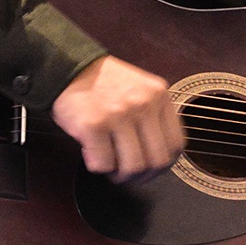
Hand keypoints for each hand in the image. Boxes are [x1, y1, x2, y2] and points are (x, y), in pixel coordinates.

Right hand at [50, 55, 185, 181]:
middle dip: (143, 176)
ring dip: (120, 175)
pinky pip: (103, 164)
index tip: (152, 169)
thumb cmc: (104, 84)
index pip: (176, 145)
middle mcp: (143, 104)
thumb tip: (161, 157)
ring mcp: (119, 115)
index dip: (164, 164)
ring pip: (131, 167)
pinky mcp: (94, 125)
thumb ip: (155, 115)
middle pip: (156, 160)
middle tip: (130, 175)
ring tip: (110, 168)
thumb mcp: (141, 89)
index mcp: (159, 95)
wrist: (69, 67)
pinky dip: (97, 166)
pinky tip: (92, 153)